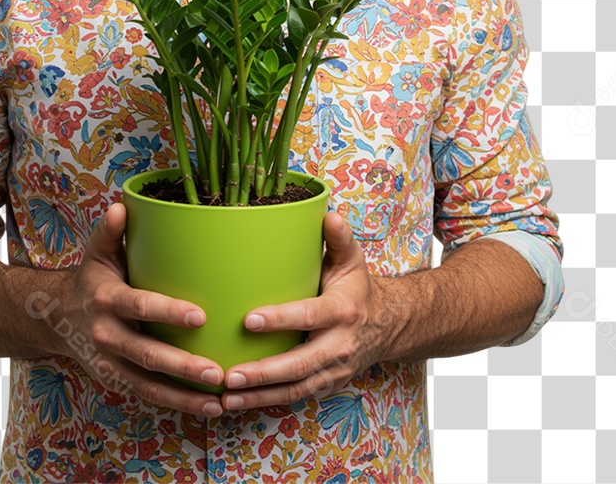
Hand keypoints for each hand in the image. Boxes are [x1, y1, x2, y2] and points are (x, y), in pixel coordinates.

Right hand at [53, 201, 225, 416]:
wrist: (55, 319)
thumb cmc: (90, 280)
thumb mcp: (96, 254)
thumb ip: (110, 231)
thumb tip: (121, 206)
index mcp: (107, 300)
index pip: (140, 307)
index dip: (169, 313)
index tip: (200, 315)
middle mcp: (106, 335)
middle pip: (148, 355)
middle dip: (183, 366)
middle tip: (217, 371)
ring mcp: (110, 363)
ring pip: (150, 385)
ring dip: (185, 395)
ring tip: (220, 400)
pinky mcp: (116, 381)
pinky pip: (148, 396)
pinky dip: (178, 404)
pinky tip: (208, 407)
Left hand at [219, 212, 396, 410]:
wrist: (387, 324)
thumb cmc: (358, 287)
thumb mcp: (353, 259)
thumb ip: (339, 238)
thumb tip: (330, 215)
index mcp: (342, 311)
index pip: (308, 316)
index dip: (280, 319)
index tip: (250, 319)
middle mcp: (339, 346)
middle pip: (299, 364)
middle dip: (263, 373)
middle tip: (230, 375)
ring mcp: (334, 370)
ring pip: (295, 388)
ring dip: (260, 395)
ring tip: (228, 397)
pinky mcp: (326, 385)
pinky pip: (295, 397)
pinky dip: (267, 402)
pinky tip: (240, 402)